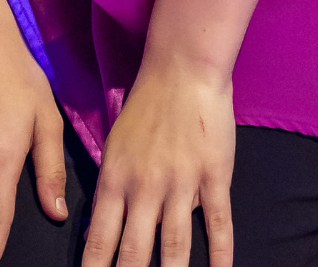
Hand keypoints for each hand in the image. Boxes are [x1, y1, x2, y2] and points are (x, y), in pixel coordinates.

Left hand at [83, 60, 235, 266]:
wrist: (182, 69)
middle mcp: (145, 187)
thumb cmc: (146, 105)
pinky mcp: (214, 176)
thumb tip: (96, 236)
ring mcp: (182, 183)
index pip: (100, 239)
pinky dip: (221, 254)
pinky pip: (219, 223)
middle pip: (135, 252)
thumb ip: (111, 190)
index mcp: (116, 178)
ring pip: (175, 246)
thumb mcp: (116, 146)